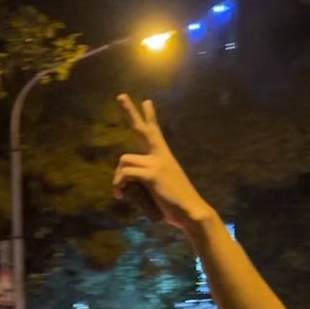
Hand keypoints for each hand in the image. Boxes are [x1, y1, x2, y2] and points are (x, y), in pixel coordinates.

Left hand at [113, 94, 214, 231]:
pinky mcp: (152, 174)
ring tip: (120, 192)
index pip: (155, 132)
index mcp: (164, 157)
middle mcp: (161, 155)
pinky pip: (126, 173)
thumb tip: (130, 187)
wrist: (192, 213)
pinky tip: (121, 195)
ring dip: (117, 177)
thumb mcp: (162, 189)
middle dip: (130, 111)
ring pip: (124, 160)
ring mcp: (156, 163)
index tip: (146, 101)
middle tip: (120, 95)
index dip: (150, 117)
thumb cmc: (177, 205)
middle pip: (142, 129)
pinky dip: (119, 184)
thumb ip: (148, 183)